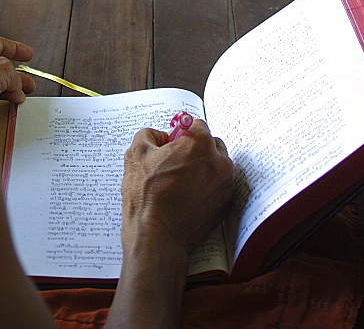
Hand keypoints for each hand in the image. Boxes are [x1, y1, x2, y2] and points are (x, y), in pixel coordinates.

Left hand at [0, 35, 35, 107]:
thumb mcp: (3, 69)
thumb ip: (15, 76)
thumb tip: (17, 89)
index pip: (1, 44)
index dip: (17, 49)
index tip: (27, 54)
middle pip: (0, 68)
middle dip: (16, 78)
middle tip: (27, 84)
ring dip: (9, 93)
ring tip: (19, 99)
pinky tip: (6, 107)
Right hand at [120, 121, 234, 255]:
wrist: (157, 238)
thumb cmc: (146, 197)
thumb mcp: (136, 154)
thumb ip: (149, 134)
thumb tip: (161, 136)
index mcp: (200, 144)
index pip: (196, 125)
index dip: (180, 134)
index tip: (171, 145)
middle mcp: (220, 162)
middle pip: (211, 144)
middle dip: (195, 150)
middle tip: (174, 164)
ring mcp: (226, 185)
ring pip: (217, 166)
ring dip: (203, 168)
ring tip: (181, 183)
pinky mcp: (227, 205)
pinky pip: (219, 186)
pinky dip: (208, 187)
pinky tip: (188, 197)